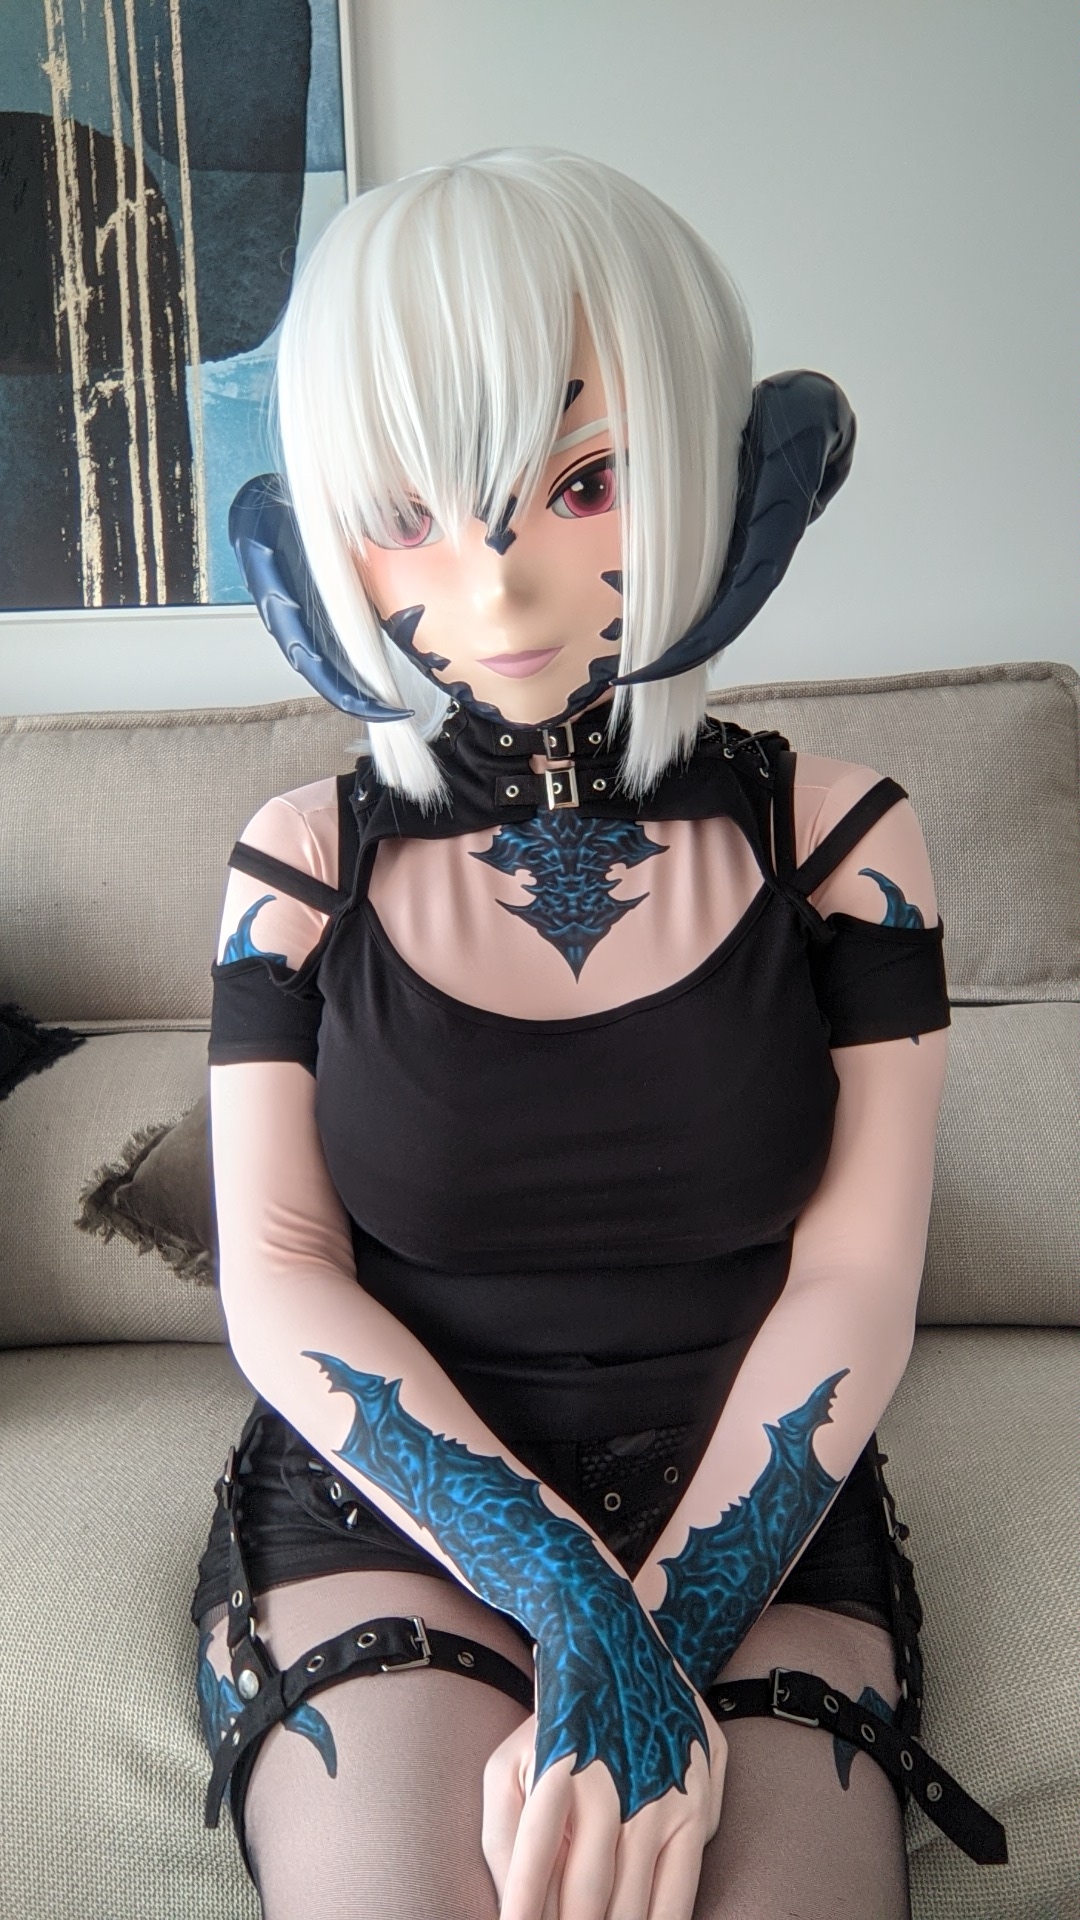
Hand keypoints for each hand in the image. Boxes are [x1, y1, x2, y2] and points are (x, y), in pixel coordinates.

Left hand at [482, 1694, 726, 1919]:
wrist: (624, 1650)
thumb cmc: (555, 1729)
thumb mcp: (509, 1765)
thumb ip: (503, 1840)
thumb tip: (510, 1911)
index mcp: (556, 1774)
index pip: (532, 1867)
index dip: (523, 1913)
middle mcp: (611, 1788)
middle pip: (585, 1897)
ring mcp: (660, 1800)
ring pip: (634, 1903)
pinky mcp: (699, 1808)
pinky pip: (680, 1891)